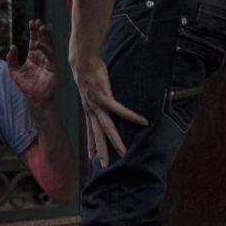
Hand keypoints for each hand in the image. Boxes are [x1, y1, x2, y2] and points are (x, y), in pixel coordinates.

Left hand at [6, 19, 58, 107]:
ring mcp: (49, 61)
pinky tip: (40, 43)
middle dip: (39, 31)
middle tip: (37, 20)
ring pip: (48, 45)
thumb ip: (11, 59)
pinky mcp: (54, 67)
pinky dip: (46, 48)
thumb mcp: (14, 72)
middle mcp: (42, 57)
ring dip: (46, 36)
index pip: (34, 41)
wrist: (36, 99)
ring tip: (42, 26)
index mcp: (34, 57)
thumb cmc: (26, 86)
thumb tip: (12, 46)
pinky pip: (51, 55)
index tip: (31, 21)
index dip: (33, 31)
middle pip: (42, 40)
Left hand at [69, 45, 148, 167]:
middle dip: (101, 150)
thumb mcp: (91, 88)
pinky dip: (131, 116)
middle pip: (97, 134)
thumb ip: (98, 95)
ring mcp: (96, 104)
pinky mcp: (104, 96)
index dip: (91, 144)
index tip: (92, 157)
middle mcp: (91, 110)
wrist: (83, 60)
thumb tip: (104, 95)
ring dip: (115, 140)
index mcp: (88, 109)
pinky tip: (142, 121)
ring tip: (123, 152)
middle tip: (105, 165)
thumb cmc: (90, 72)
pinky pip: (120, 109)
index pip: (90, 130)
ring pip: (107, 127)